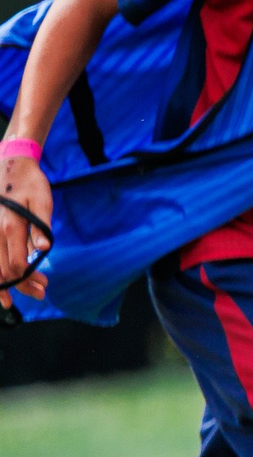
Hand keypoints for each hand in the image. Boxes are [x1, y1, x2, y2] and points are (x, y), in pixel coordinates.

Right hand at [0, 155, 52, 303]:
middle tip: (40, 293)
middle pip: (3, 269)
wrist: (10, 163)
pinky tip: (3, 281)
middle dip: (20, 285)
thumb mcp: (41, 201)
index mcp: (9, 226)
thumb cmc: (29, 182)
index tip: (44, 285)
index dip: (29, 279)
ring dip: (6, 282)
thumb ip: (42, 226)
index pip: (16, 264)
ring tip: (21, 294)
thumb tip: (45, 248)